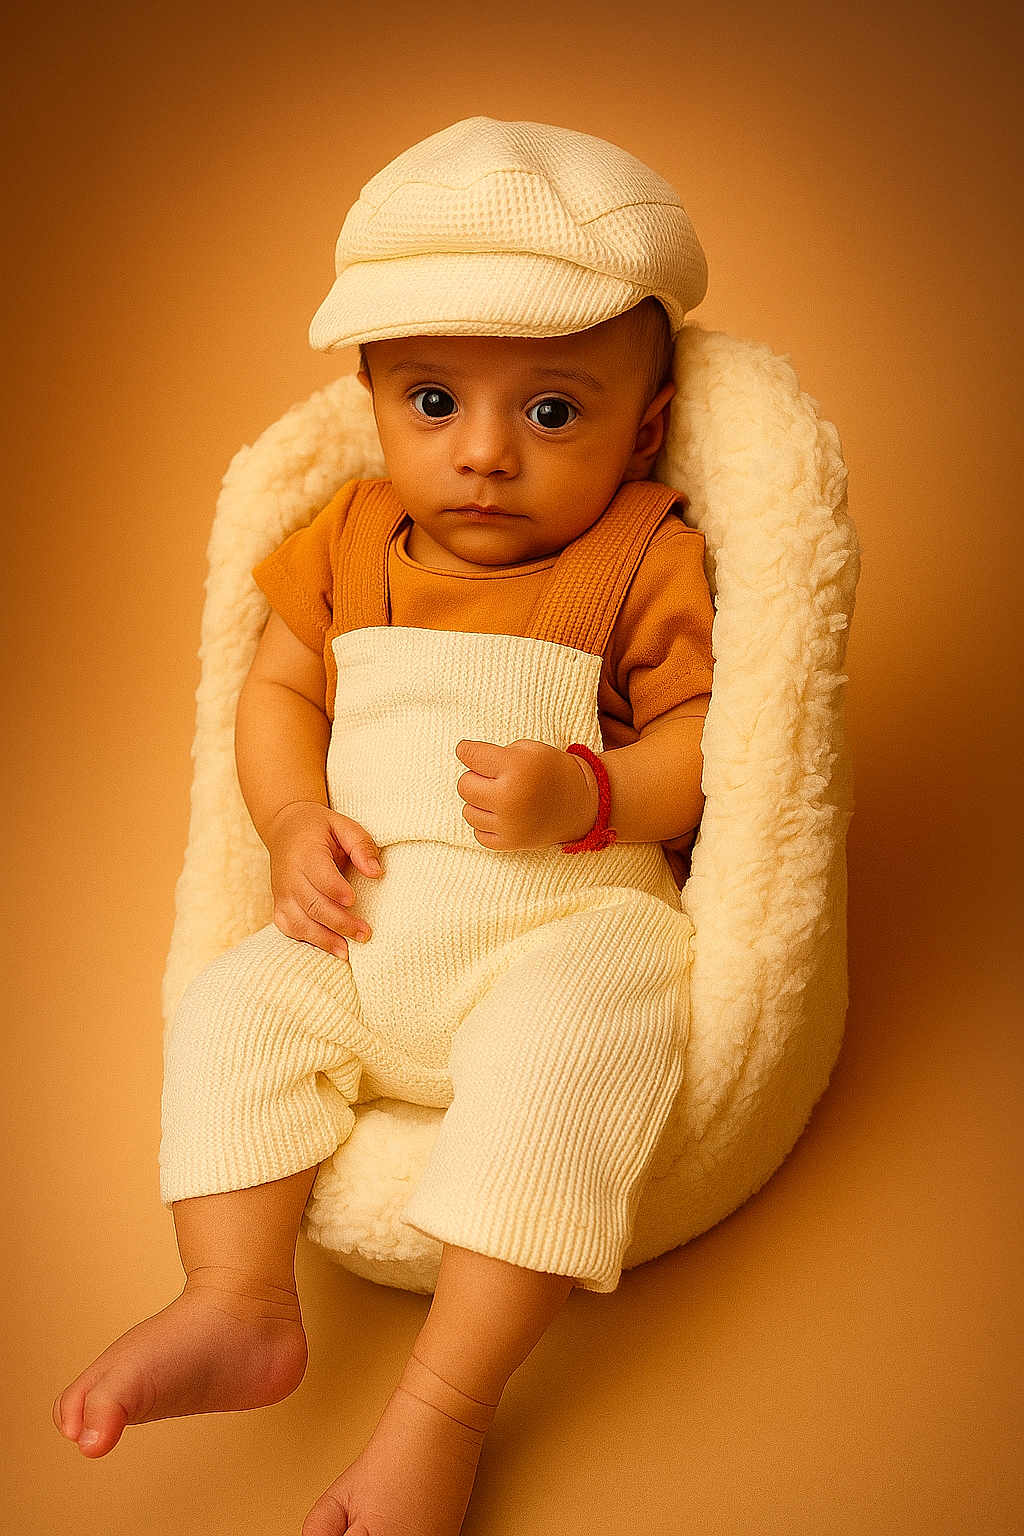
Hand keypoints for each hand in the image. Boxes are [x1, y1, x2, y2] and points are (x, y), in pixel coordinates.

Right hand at [264, 800, 383, 958]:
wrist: (285, 828)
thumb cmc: (320, 829)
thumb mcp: (343, 826)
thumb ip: (361, 845)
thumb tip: (376, 872)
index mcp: (305, 852)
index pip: (319, 875)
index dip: (335, 890)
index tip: (354, 899)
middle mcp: (289, 876)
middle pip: (312, 904)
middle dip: (339, 922)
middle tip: (365, 933)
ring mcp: (281, 893)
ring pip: (298, 922)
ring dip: (323, 939)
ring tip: (347, 952)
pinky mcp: (279, 905)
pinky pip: (288, 928)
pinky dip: (306, 940)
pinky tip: (328, 948)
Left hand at [454, 738, 598, 850]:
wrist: (581, 803)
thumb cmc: (551, 770)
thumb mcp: (529, 748)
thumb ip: (495, 753)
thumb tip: (464, 760)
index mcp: (515, 767)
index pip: (468, 755)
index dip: (467, 751)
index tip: (469, 752)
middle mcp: (509, 797)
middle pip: (464, 785)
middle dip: (475, 778)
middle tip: (494, 778)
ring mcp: (509, 824)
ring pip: (468, 810)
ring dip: (480, 802)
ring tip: (501, 797)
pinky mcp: (510, 844)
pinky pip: (478, 833)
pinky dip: (487, 824)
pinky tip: (503, 815)